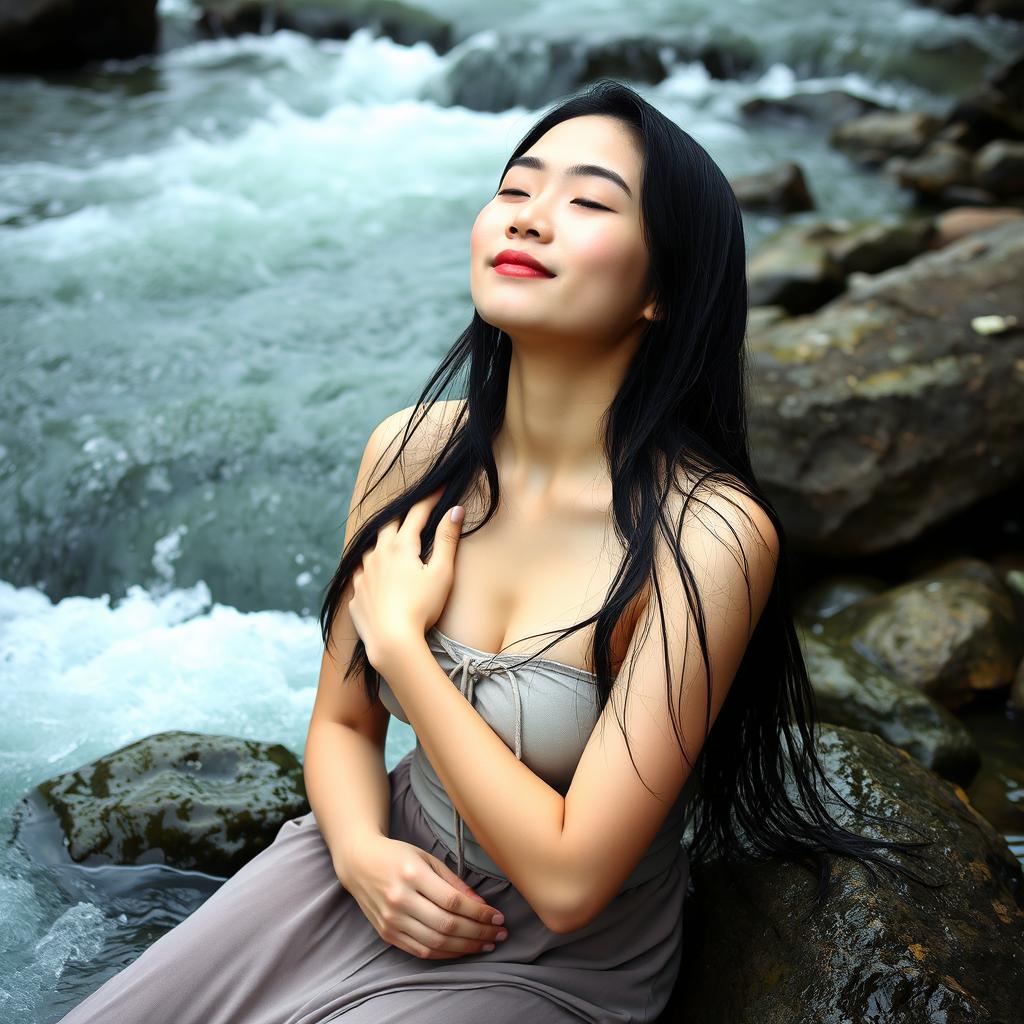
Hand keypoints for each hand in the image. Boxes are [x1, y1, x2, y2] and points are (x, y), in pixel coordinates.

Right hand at [337, 834, 508, 959]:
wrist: (359, 862)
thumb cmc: (398, 856)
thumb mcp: (427, 858)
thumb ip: (454, 882)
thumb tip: (481, 904)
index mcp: (412, 874)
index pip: (453, 901)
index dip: (479, 913)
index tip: (498, 917)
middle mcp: (400, 899)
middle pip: (446, 925)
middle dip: (478, 933)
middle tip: (499, 934)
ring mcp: (391, 919)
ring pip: (435, 942)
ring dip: (465, 947)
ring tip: (486, 944)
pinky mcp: (386, 934)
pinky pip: (420, 950)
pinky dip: (445, 953)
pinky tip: (462, 949)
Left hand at [349, 485, 463, 666]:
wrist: (391, 641)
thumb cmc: (422, 608)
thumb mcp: (442, 573)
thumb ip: (448, 539)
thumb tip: (455, 510)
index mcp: (401, 546)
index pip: (417, 514)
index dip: (431, 499)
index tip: (442, 487)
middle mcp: (377, 554)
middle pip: (388, 525)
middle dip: (402, 516)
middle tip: (414, 513)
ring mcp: (363, 574)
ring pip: (370, 548)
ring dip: (383, 542)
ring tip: (392, 543)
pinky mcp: (355, 594)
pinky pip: (361, 574)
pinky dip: (370, 569)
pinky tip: (374, 575)